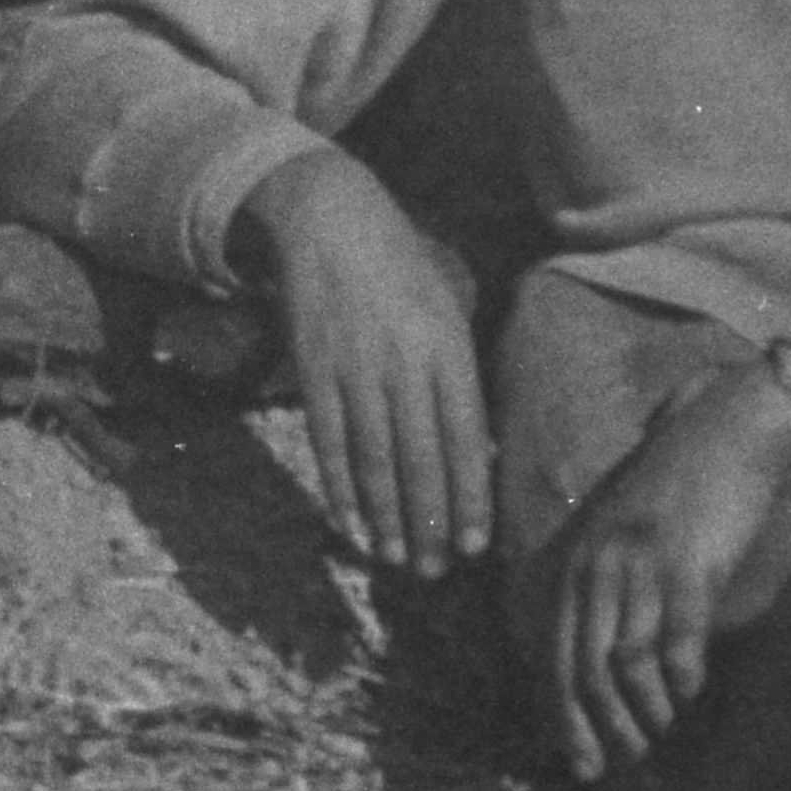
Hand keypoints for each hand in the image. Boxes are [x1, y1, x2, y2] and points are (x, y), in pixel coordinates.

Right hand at [239, 150, 486, 572]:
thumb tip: (473, 450)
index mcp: (448, 348)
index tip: (477, 544)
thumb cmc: (401, 270)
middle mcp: (404, 363)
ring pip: (375, 459)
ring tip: (397, 560)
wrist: (331, 221)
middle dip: (431, 521)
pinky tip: (351, 523)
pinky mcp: (314, 372)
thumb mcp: (447, 308)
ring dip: (386, 518)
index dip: (471, 496)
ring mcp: (355, 369)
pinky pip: (330, 442)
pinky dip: (340, 488)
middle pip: (422, 459)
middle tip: (436, 570)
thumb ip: (457, 376)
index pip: (465, 438)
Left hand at [538, 353, 790, 778]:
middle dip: (598, 728)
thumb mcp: (620, 528)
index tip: (579, 761)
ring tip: (658, 737)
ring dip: (642, 712)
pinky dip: (681, 678)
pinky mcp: (689, 563)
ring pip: (626, 662)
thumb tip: (605, 657)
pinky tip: (689, 696)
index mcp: (577, 561)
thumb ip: (604, 582)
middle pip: (584, 669)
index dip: (564, 716)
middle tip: (620, 765)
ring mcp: (642, 565)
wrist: (726, 427)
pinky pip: (678, 639)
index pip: (557, 655)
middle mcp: (599, 566)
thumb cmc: (678, 483)